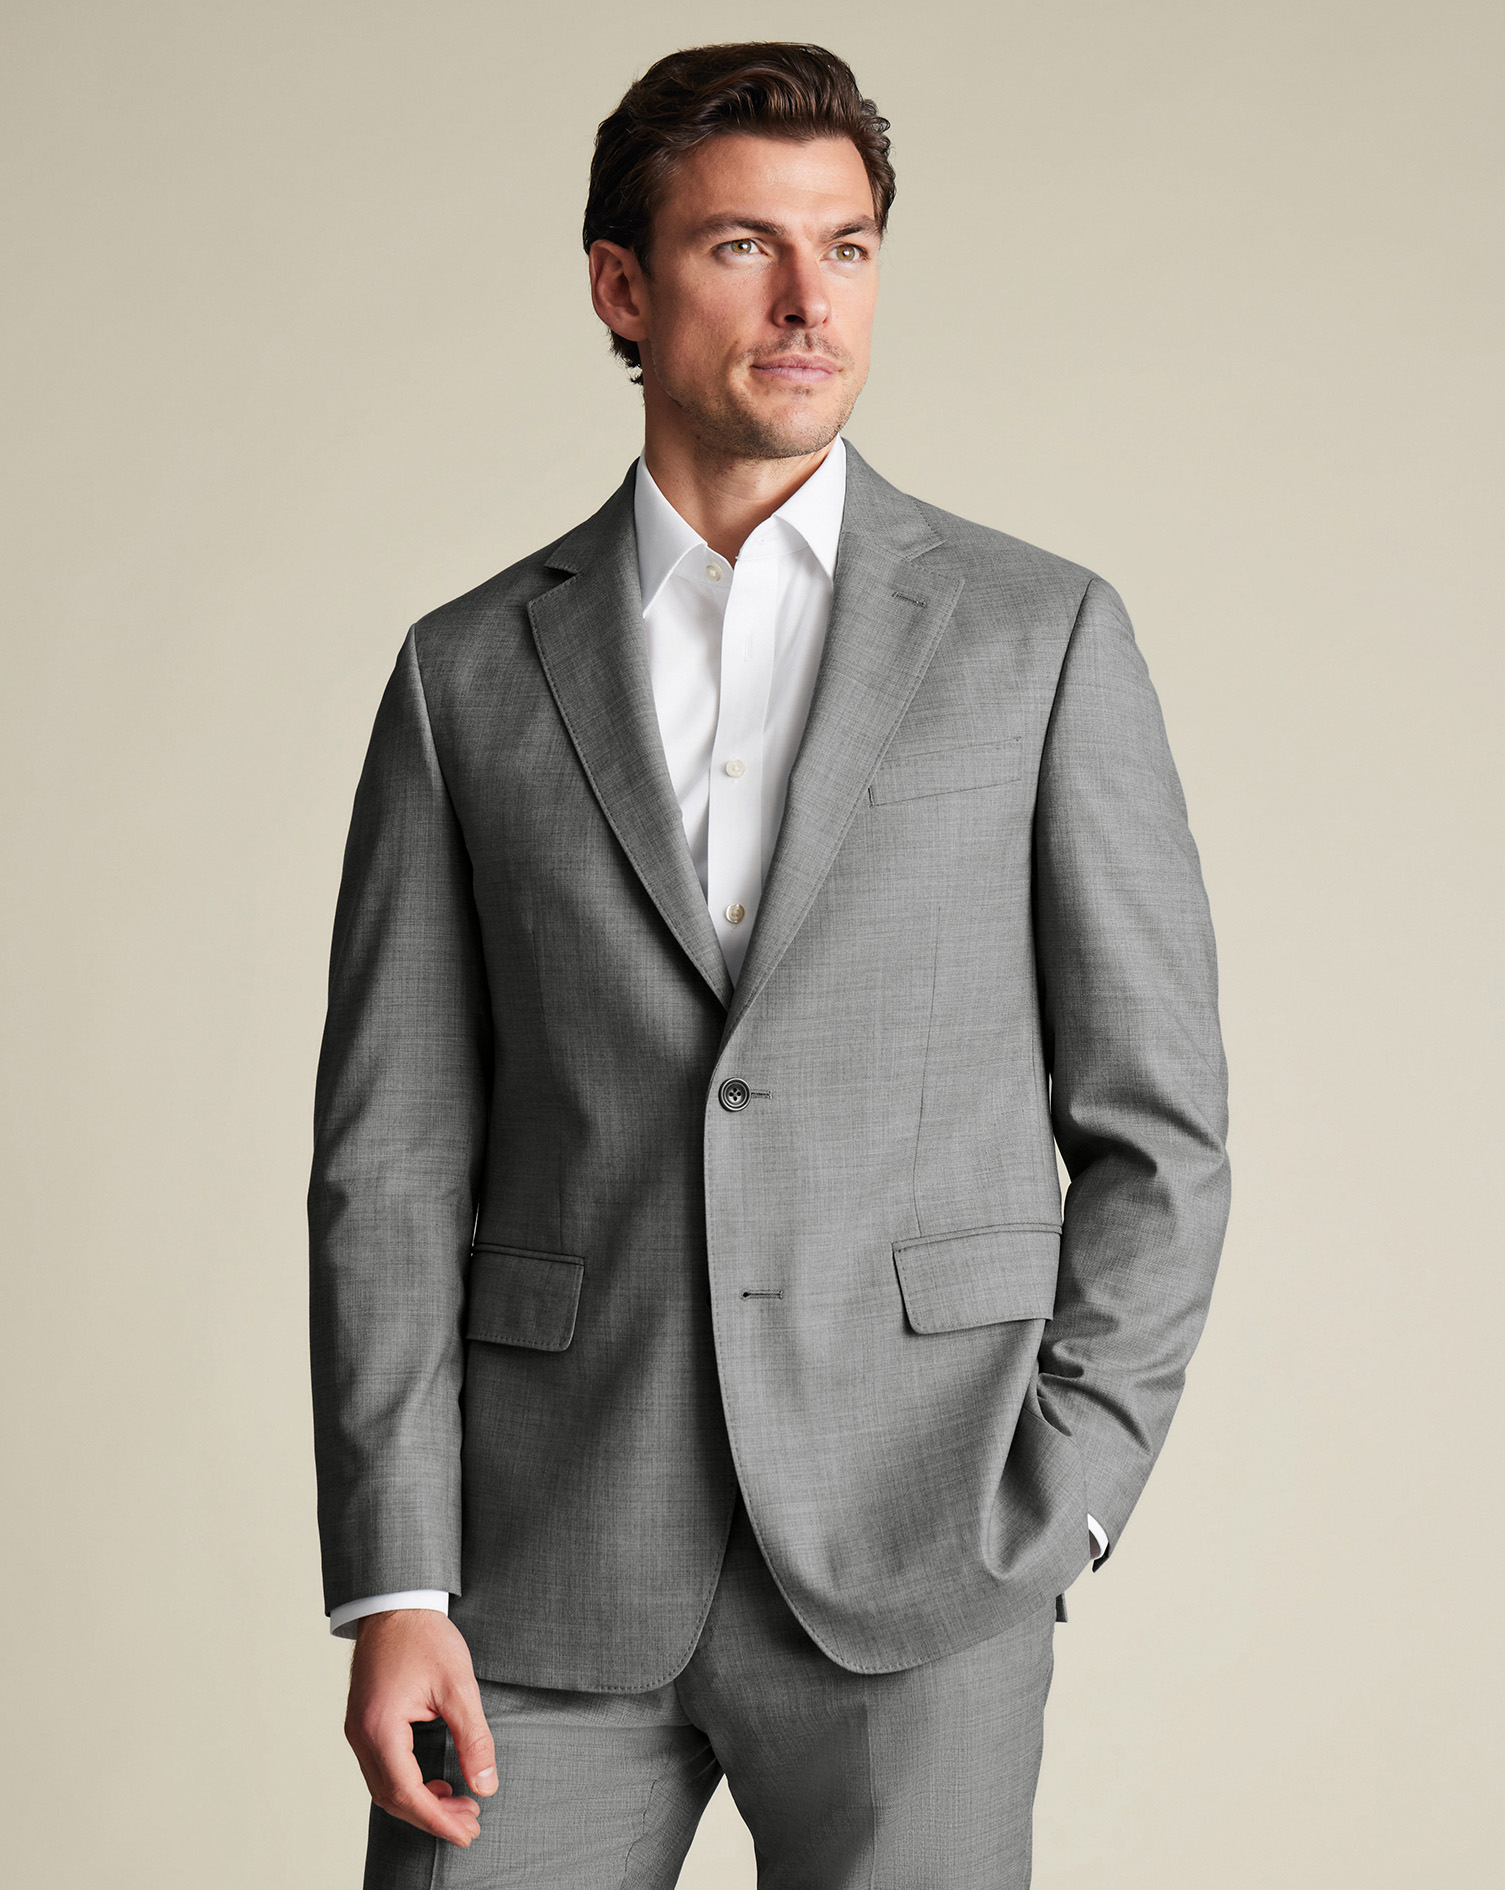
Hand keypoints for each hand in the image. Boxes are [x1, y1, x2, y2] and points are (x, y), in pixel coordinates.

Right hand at [345, 1609, 497, 1847]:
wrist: (396, 1603)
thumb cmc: (425, 1637)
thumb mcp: (459, 1685)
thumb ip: (474, 1738)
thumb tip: (486, 1785)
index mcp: (381, 1727)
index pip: (407, 1792)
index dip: (438, 1819)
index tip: (468, 1832)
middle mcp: (361, 1734)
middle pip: (393, 1798)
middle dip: (433, 1816)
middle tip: (471, 1823)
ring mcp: (358, 1730)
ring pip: (385, 1787)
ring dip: (421, 1803)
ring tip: (460, 1806)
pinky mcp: (364, 1724)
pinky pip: (383, 1769)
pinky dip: (409, 1784)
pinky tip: (437, 1783)